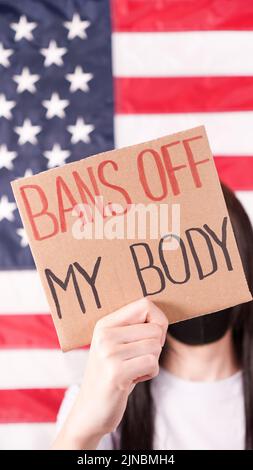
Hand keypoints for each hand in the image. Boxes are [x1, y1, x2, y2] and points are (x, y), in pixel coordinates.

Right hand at [52, 298, 167, 448]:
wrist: (89, 411)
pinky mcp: (116, 373)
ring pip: (155, 347)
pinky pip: (152, 364)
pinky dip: (150, 374)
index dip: (158, 320)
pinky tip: (133, 379)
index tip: (150, 337)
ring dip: (152, 362)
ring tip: (132, 370)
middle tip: (137, 359)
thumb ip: (135, 328)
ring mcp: (109, 353)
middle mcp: (105, 335)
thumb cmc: (111, 375)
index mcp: (105, 324)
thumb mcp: (116, 345)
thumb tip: (162, 318)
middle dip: (156, 346)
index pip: (144, 304)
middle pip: (155, 328)